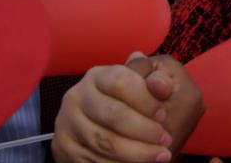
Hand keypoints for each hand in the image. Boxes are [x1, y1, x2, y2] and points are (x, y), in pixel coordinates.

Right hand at [52, 53, 203, 162]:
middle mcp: (77, 97)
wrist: (102, 124)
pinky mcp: (64, 148)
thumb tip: (161, 84)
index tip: (163, 115)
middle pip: (112, 114)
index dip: (146, 100)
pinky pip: (93, 161)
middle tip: (166, 140)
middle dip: (144, 130)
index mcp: (98, 76)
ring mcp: (67, 123)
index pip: (121, 82)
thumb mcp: (148, 84)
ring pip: (103, 141)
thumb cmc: (133, 100)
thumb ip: (158, 80)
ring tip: (160, 155)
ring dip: (136, 152)